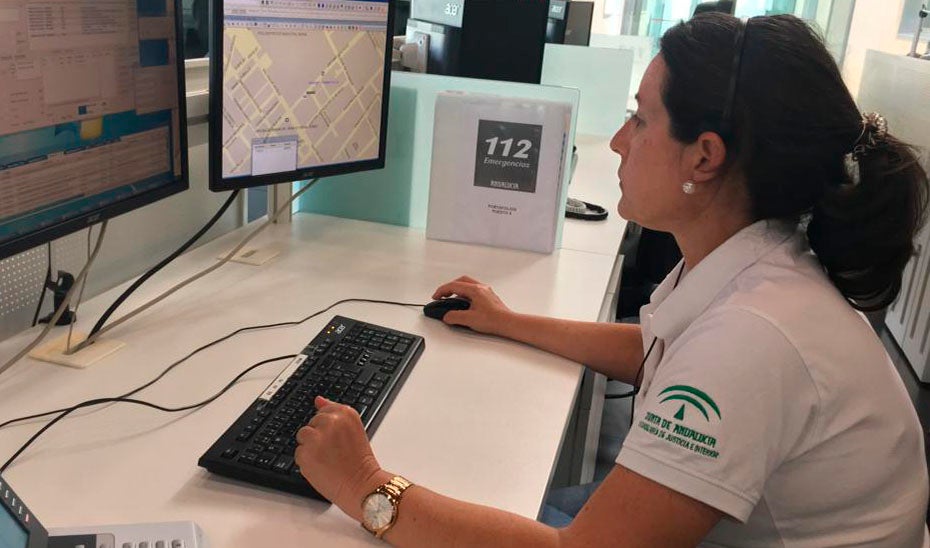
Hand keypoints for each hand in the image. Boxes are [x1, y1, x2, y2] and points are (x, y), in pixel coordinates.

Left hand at [295, 397, 384, 518]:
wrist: (361, 484)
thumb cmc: (359, 460)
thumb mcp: (353, 428)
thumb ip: (334, 411)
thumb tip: (318, 399)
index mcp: (345, 413)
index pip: (324, 410)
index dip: (328, 428)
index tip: (335, 438)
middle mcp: (330, 421)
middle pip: (312, 423)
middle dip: (319, 436)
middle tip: (334, 451)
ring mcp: (316, 437)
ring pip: (303, 437)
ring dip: (311, 447)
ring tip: (328, 458)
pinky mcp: (305, 453)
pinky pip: (299, 453)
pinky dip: (307, 462)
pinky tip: (322, 467)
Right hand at [431, 276, 512, 334]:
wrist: (508, 323)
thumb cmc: (494, 320)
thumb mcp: (469, 320)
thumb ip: (454, 317)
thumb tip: (447, 316)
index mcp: (475, 290)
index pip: (453, 286)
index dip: (441, 291)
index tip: (435, 297)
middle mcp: (481, 288)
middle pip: (460, 281)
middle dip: (448, 287)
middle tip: (441, 295)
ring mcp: (486, 291)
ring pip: (467, 284)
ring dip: (457, 289)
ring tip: (450, 298)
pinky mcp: (488, 297)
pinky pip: (473, 290)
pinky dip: (464, 293)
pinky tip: (463, 302)